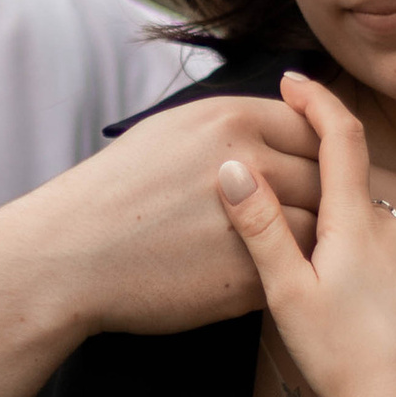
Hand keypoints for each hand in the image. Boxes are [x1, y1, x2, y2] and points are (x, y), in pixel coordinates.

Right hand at [38, 94, 322, 336]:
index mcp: (229, 118)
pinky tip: (281, 278)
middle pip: (325, 175)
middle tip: (325, 219)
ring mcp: (250, 218)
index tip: (315, 175)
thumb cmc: (112, 196)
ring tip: (307, 251)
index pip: (312, 127)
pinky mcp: (247, 274)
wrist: (68, 256)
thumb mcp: (168, 133)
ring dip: (318, 240)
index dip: (318, 154)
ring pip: (321, 225)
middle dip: (326, 198)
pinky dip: (295, 274)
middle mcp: (246, 159)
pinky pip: (297, 270)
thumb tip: (272, 131)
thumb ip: (228, 129)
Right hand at [214, 71, 395, 396]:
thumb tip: (232, 168)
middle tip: (271, 196)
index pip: (341, 136)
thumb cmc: (344, 357)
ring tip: (298, 265)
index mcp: (359, 220)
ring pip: (367, 224)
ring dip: (333, 227)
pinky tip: (337, 299)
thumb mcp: (286, 293)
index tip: (292, 80)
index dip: (316, 101)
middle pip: (350, 184)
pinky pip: (385, 255)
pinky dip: (357, 258)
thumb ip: (260, 228)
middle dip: (313, 183)